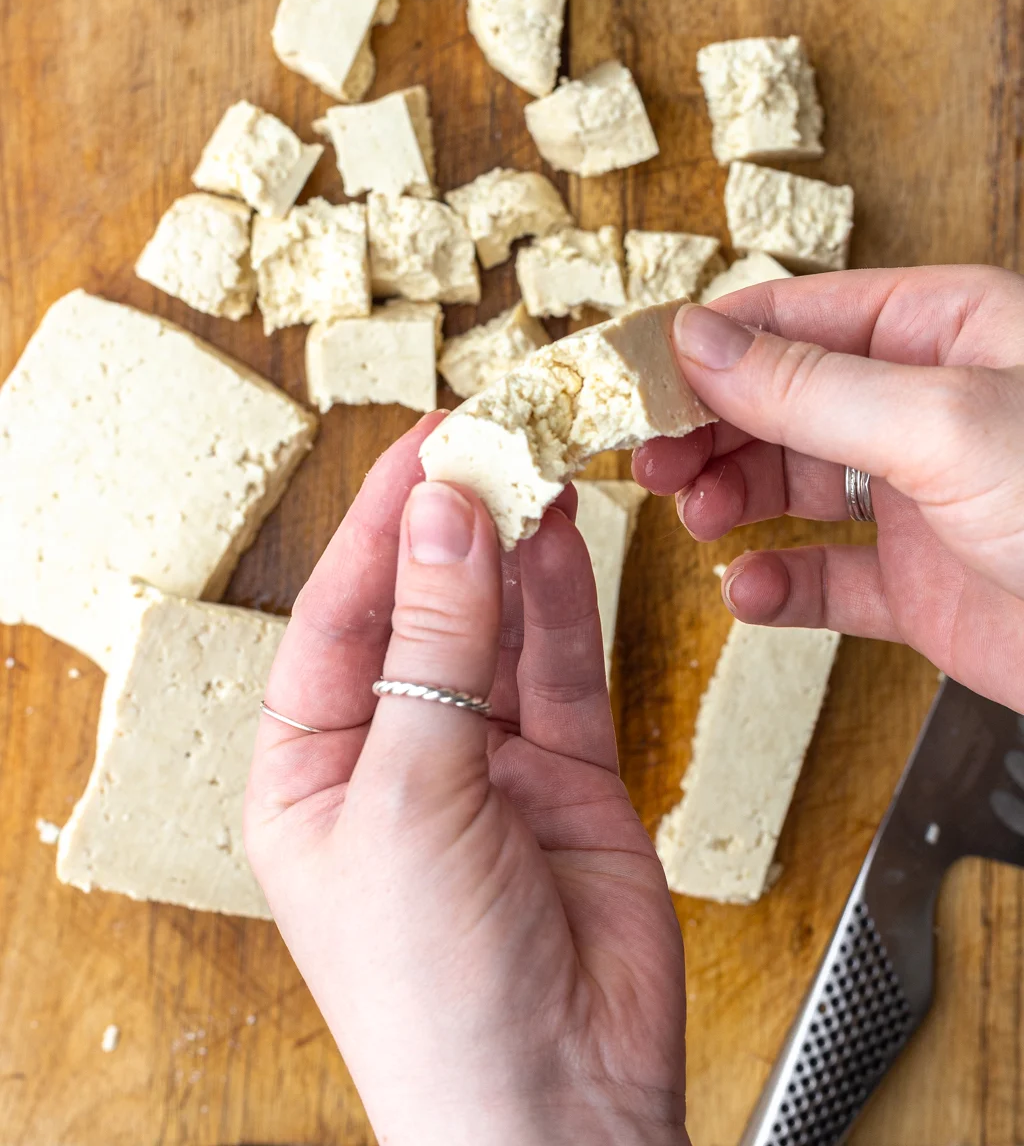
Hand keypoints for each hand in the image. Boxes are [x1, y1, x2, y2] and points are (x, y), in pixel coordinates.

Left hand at [245, 415, 687, 1145]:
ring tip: (534, 463)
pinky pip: (561, 669)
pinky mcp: (568, 780)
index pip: (337, 614)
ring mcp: (485, 766)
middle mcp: (394, 757)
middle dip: (452, 525)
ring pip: (496, 628)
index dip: (380, 524)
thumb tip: (441, 515)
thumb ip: (436, 647)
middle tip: (492, 434)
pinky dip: (565, 600)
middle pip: (420, 610)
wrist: (558, 1108)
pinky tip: (564, 535)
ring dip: (513, 548)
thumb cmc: (436, 991)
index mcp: (309, 770)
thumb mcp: (412, 795)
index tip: (427, 440)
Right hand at [633, 264, 1023, 709]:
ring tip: (695, 518)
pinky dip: (778, 585)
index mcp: (940, 331)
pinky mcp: (920, 586)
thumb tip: (698, 340)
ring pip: (788, 484)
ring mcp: (919, 497)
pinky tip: (749, 591)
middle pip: (778, 398)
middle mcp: (923, 405)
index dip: (708, 343)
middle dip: (709, 426)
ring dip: (731, 500)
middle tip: (649, 459)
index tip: (635, 375)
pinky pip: (824, 578)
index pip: (794, 316)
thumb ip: (811, 386)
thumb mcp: (944, 424)